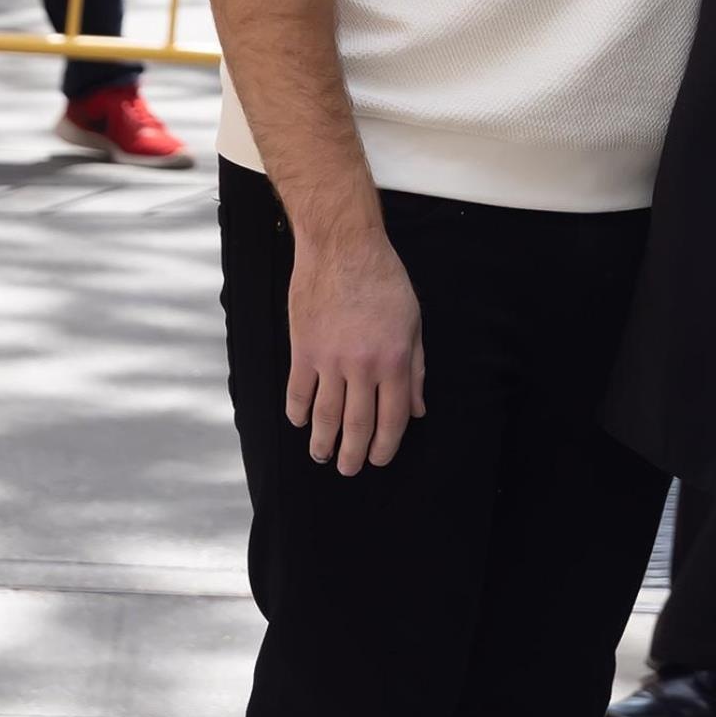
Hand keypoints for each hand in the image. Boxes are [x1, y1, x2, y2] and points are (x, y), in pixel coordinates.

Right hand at [286, 227, 425, 476]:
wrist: (342, 247)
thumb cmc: (384, 280)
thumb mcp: (413, 323)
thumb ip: (416, 370)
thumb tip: (417, 410)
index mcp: (394, 361)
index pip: (392, 418)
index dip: (386, 445)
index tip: (379, 460)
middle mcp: (363, 366)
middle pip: (357, 424)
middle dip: (354, 453)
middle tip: (348, 469)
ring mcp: (330, 359)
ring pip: (325, 414)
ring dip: (323, 441)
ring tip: (321, 457)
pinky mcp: (303, 348)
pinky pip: (298, 390)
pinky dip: (298, 411)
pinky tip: (300, 422)